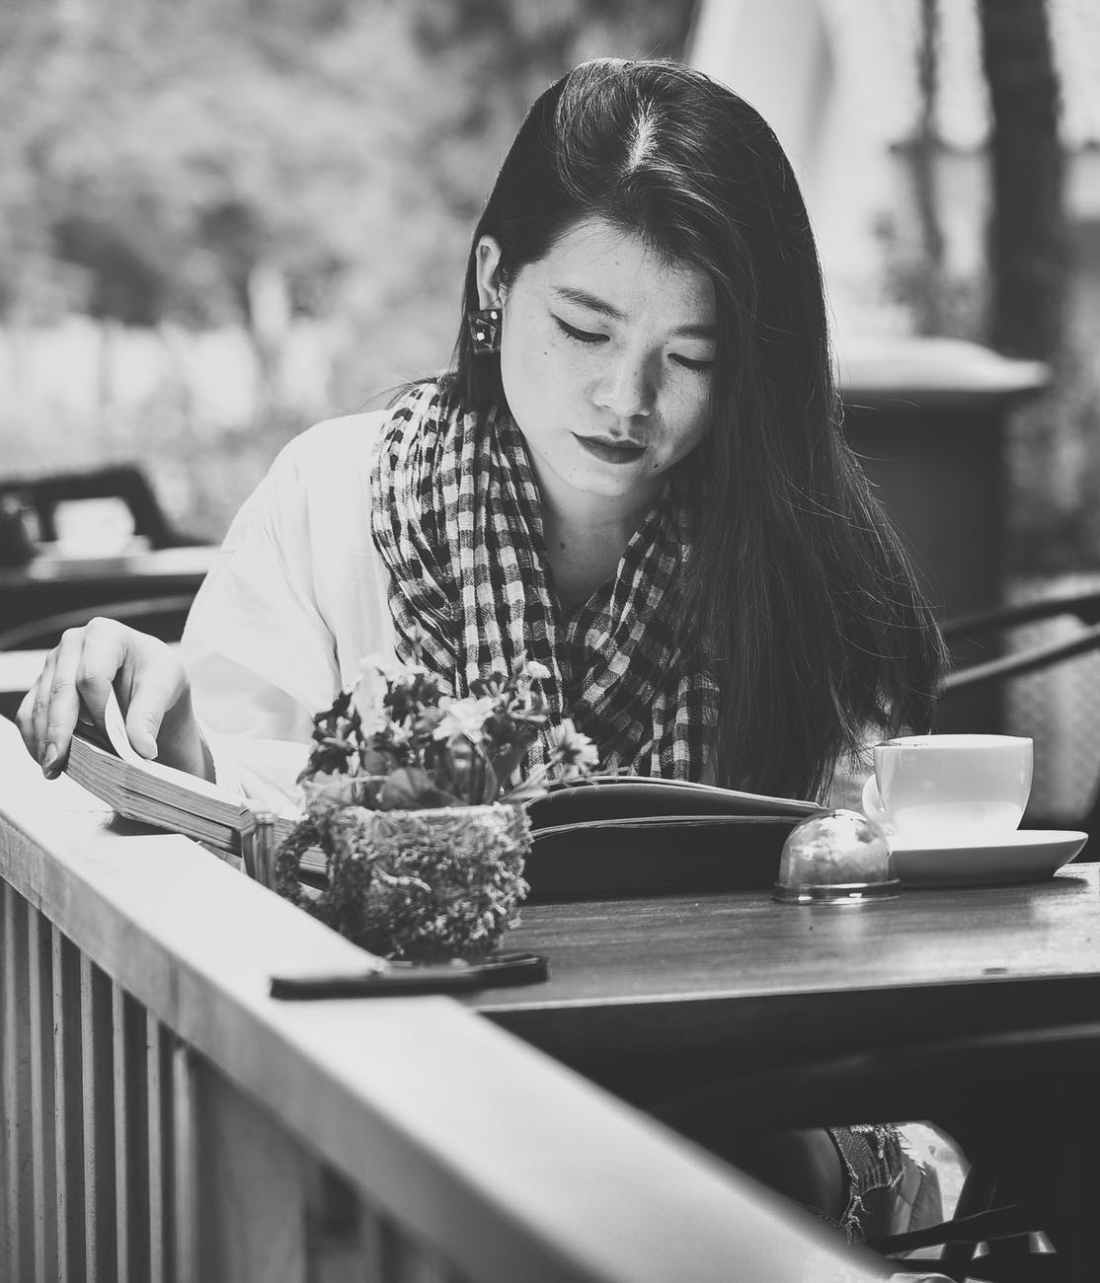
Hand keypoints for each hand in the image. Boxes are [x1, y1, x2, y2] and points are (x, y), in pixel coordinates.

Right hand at [15, 618, 211, 780]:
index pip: (92, 675)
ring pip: (39, 704)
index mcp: (104, 634)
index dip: (100, 711)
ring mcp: (53, 665)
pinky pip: (28, 715)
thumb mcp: (164, 687)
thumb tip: (142, 748)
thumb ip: (150, 715)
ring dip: (44, 739)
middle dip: (59, 730)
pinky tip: (48, 760)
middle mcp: (72, 644)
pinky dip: (35, 739)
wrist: (145, 682)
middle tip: (59, 762)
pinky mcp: (41, 686)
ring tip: (53, 769)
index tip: (113, 739)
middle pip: (60, 690)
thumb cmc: (155, 676)